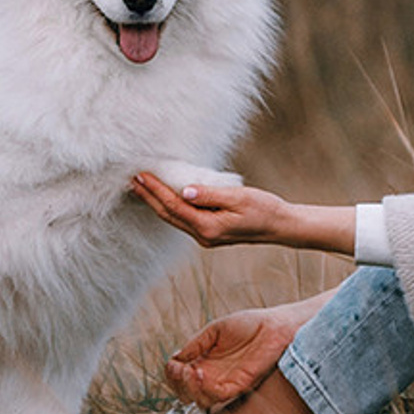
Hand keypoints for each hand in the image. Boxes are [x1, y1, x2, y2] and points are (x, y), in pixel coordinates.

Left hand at [130, 173, 356, 254]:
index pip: (174, 206)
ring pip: (174, 219)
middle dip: (149, 197)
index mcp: (208, 227)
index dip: (155, 191)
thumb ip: (210, 194)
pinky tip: (164, 197)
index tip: (141, 176)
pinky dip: (170, 207)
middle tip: (132, 180)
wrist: (281, 226)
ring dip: (157, 202)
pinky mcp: (210, 233)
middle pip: (168, 215)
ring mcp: (206, 237)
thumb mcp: (238, 197)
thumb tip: (185, 191)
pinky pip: (184, 219)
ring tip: (142, 187)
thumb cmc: (264, 209)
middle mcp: (203, 236)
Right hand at [166, 305, 312, 407]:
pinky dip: (205, 389)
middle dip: (178, 383)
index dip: (173, 374)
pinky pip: (217, 396)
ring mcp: (225, 383)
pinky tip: (202, 374)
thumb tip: (177, 357)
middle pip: (185, 391)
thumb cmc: (252, 325)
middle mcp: (213, 376)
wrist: (277, 327)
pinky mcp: (238, 386)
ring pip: (198, 398)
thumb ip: (196, 344)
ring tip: (191, 372)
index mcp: (205, 361)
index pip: (180, 376)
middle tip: (181, 370)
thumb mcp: (215, 330)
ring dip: (189, 387)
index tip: (175, 364)